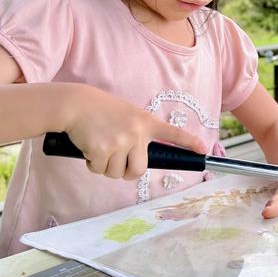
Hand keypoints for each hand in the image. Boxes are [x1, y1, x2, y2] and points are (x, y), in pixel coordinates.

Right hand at [62, 85, 207, 179]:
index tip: (203, 149)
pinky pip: (99, 170)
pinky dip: (91, 164)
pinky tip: (88, 147)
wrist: (75, 104)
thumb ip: (137, 133)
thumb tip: (136, 162)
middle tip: (115, 160)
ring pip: (116, 173)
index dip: (189, 143)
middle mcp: (136, 132)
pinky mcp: (101, 150)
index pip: (172, 133)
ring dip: (106, 167)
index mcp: (145, 121)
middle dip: (126, 171)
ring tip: (99, 146)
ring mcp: (120, 141)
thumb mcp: (126, 115)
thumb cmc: (99, 110)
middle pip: (139, 170)